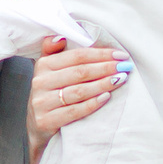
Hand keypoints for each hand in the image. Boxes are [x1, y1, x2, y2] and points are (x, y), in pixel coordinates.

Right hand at [27, 37, 126, 157]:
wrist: (37, 126)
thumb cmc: (50, 94)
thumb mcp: (48, 71)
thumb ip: (53, 51)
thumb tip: (61, 38)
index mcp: (43, 65)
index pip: (76, 56)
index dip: (100, 54)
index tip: (120, 55)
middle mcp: (40, 82)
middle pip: (80, 72)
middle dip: (106, 68)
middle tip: (125, 67)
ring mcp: (42, 102)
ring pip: (79, 91)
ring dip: (103, 84)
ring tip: (120, 79)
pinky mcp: (46, 121)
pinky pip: (75, 111)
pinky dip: (92, 104)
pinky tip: (106, 97)